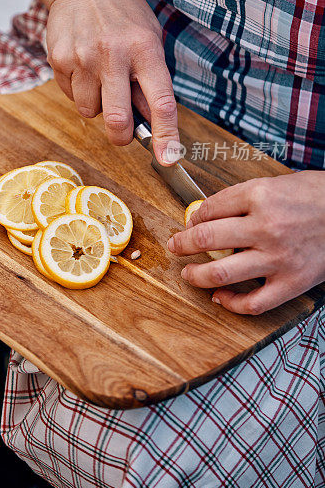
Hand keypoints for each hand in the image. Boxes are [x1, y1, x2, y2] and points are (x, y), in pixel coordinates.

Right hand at [45, 0, 178, 163]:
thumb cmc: (122, 14)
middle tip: (123, 132)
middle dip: (120, 136)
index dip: (166, 136)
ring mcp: (84, 58)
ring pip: (89, 111)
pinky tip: (82, 65)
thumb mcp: (148, 37)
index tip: (168, 158)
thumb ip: (150, 78)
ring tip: (100, 77)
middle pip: (117, 119)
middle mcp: (115, 55)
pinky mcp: (60, 60)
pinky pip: (70, 95)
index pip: (161, 102)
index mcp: (146, 50)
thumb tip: (150, 123)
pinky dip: (78, 90)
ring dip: (96, 105)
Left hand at [167, 171, 324, 313]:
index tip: (189, 223)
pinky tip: (220, 297)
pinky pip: (252, 303)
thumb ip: (240, 198)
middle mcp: (266, 227)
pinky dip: (231, 303)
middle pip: (206, 239)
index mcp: (260, 196)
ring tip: (188, 273)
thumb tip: (205, 215)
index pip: (210, 209)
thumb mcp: (274, 183)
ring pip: (221, 273)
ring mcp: (278, 258)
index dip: (193, 217)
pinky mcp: (292, 282)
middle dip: (182, 244)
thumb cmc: (314, 196)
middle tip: (175, 246)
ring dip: (196, 275)